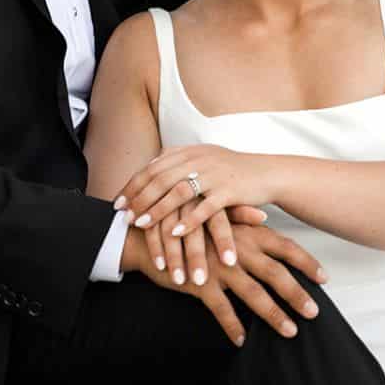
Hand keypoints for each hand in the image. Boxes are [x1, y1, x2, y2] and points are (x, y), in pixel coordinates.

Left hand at [116, 146, 272, 265]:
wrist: (267, 173)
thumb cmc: (232, 171)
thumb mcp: (203, 159)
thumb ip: (178, 161)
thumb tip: (151, 164)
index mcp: (190, 152)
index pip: (153, 167)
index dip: (134, 184)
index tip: (118, 202)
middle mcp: (199, 160)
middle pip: (161, 178)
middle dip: (139, 198)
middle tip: (123, 216)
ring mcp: (214, 174)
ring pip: (179, 192)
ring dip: (157, 209)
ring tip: (140, 224)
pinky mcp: (229, 191)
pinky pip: (205, 207)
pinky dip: (189, 221)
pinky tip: (175, 233)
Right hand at [125, 219, 326, 345]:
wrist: (151, 232)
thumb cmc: (189, 224)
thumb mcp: (215, 217)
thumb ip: (242, 217)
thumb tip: (265, 216)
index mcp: (246, 233)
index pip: (284, 247)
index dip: (306, 262)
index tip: (324, 278)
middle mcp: (238, 250)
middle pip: (276, 274)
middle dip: (297, 295)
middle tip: (314, 313)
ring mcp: (220, 267)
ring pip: (254, 295)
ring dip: (273, 315)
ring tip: (290, 331)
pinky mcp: (200, 283)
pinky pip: (221, 309)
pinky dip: (232, 326)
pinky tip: (241, 341)